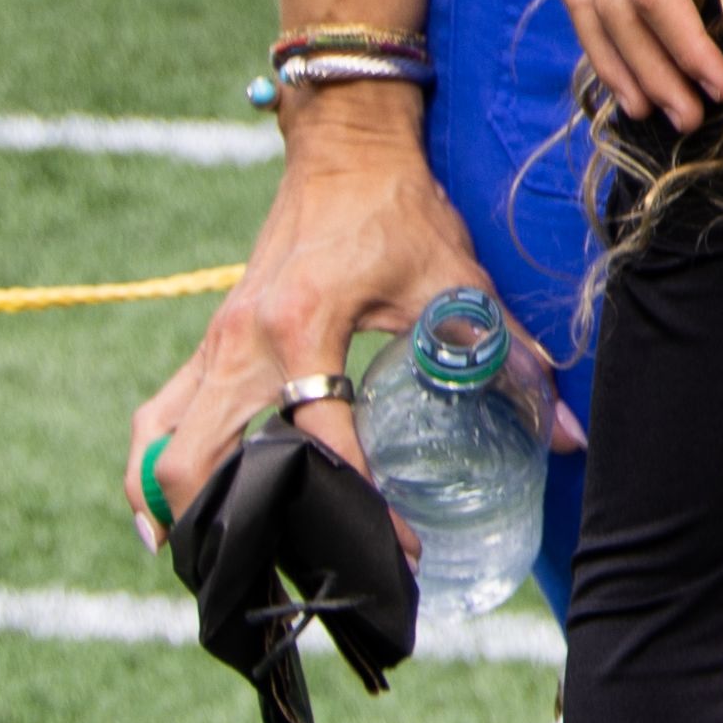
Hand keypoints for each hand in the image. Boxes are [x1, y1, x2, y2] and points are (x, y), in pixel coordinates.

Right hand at [126, 93, 495, 548]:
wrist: (345, 147)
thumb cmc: (400, 209)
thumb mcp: (457, 278)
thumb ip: (510, 355)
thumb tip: (568, 432)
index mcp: (305, 325)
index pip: (322, 439)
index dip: (360, 501)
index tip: (399, 548)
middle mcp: (244, 341)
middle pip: (202, 458)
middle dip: (227, 528)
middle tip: (274, 575)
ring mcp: (217, 341)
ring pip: (161, 441)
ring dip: (173, 505)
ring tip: (206, 561)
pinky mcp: (211, 340)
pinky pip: (160, 415)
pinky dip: (154, 465)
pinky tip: (165, 515)